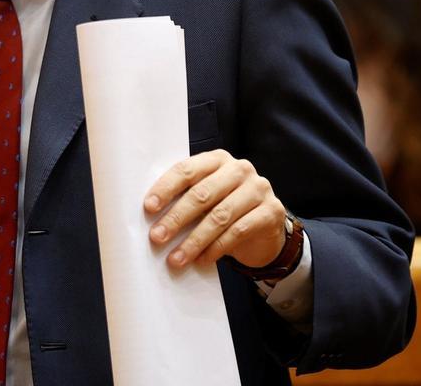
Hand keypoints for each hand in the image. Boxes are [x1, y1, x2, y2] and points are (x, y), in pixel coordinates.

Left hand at [145, 150, 286, 270]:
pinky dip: (216, 248)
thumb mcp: (206, 200)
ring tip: (176, 258)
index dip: (166, 188)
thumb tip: (152, 218)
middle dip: (176, 217)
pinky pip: (238, 231)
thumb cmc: (226, 210)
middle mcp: (240, 169)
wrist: (264, 229)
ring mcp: (258, 188)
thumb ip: (185, 199)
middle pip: (202, 193)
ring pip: (220, 216)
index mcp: (218, 159)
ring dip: (194, 240)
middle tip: (157, 237)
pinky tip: (201, 260)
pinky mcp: (271, 211)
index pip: (188, 170)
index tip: (149, 208)